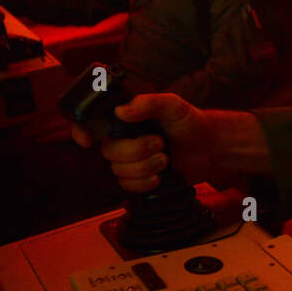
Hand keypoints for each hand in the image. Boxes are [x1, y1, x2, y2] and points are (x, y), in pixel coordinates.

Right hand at [71, 92, 269, 190]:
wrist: (211, 148)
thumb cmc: (192, 122)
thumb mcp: (173, 105)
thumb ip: (148, 103)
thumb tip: (121, 111)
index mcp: (125, 118)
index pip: (90, 122)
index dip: (80, 131)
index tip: (87, 140)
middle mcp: (123, 138)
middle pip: (108, 152)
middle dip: (136, 151)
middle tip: (160, 143)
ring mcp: (131, 160)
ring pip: (118, 171)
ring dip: (146, 167)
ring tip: (165, 158)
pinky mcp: (140, 179)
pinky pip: (128, 187)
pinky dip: (146, 183)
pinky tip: (161, 175)